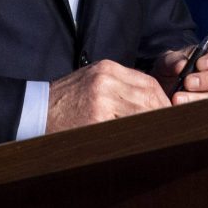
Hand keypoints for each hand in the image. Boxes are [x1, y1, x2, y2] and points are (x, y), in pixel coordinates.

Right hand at [45, 59, 170, 133]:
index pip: (148, 82)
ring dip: (152, 124)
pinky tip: (138, 139)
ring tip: (157, 133)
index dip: (162, 99)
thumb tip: (150, 98)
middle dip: (162, 113)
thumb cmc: (66, 97)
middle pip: (148, 96)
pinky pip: (125, 127)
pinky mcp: (97, 119)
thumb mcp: (92, 79)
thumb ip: (119, 84)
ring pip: (141, 112)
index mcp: (107, 68)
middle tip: (171, 126)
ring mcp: (102, 100)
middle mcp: (107, 80)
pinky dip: (135, 133)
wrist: (37, 109)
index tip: (169, 111)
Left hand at [152, 40, 207, 104]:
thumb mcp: (168, 60)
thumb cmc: (172, 68)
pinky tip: (180, 107)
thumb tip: (181, 66)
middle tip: (188, 82)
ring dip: (200, 97)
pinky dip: (196, 109)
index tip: (200, 63)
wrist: (162, 88)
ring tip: (178, 97)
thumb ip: (174, 60)